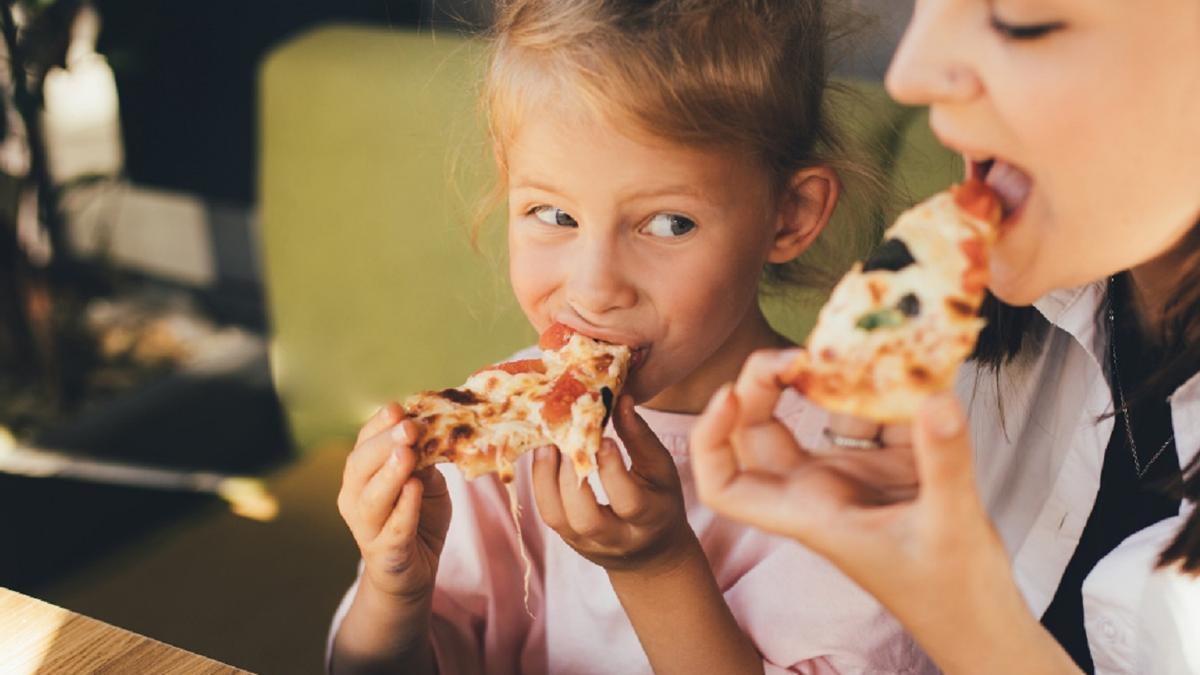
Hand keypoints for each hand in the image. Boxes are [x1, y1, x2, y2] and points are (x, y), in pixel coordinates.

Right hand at [337, 403, 451, 602]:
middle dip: (384, 443)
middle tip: (408, 427)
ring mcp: (367, 527)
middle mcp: (355, 498)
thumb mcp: (424, 480)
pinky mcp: (386, 551)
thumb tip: (436, 427)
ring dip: (390, 473)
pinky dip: (404, 507)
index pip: (363, 443)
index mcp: (361, 475)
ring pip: (372, 497)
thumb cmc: (416, 517)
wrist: (411, 572)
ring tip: (407, 453)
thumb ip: (424, 458)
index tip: (397, 408)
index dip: (378, 424)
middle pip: (361, 466)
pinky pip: (394, 527)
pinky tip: (415, 489)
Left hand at [532, 395, 695, 575]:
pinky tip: (542, 455)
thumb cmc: (659, 499)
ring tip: (545, 444)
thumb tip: (621, 400)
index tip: (601, 438)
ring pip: (557, 519)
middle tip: (563, 440)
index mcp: (650, 519)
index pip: (629, 501)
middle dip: (570, 479)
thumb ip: (641, 438)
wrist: (650, 552)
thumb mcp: (661, 470)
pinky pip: (547, 513)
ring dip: (545, 479)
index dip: (612, 470)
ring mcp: (587, 543)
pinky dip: (540, 483)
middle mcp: (617, 538)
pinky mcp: (567, 539)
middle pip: (586, 519)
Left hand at [690, 349, 1076, 673]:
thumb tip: (935, 399)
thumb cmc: (951, 593)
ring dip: (832, 377)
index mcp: (807, 512)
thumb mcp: (949, 525)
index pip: (724, 485)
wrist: (981, 618)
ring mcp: (851, 474)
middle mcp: (817, 488)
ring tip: (856, 344)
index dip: (711, 439)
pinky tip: (909, 365)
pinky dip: (888, 389)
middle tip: (802, 353)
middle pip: (760, 430)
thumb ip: (943, 462)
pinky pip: (875, 414)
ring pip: (817, 414)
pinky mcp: (888, 465)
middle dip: (765, 383)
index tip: (729, 393)